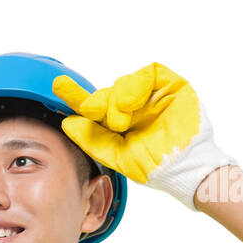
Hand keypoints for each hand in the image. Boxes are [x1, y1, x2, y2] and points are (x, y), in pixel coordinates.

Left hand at [53, 62, 235, 209]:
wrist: (184, 169)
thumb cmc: (154, 167)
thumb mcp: (116, 155)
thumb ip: (92, 139)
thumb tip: (68, 122)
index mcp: (118, 124)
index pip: (94, 107)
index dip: (76, 96)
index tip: (58, 86)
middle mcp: (133, 108)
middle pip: (106, 93)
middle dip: (96, 102)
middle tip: (93, 111)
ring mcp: (152, 96)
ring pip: (123, 83)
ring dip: (116, 98)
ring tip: (121, 119)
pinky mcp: (171, 86)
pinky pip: (149, 73)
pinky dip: (136, 84)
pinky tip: (131, 102)